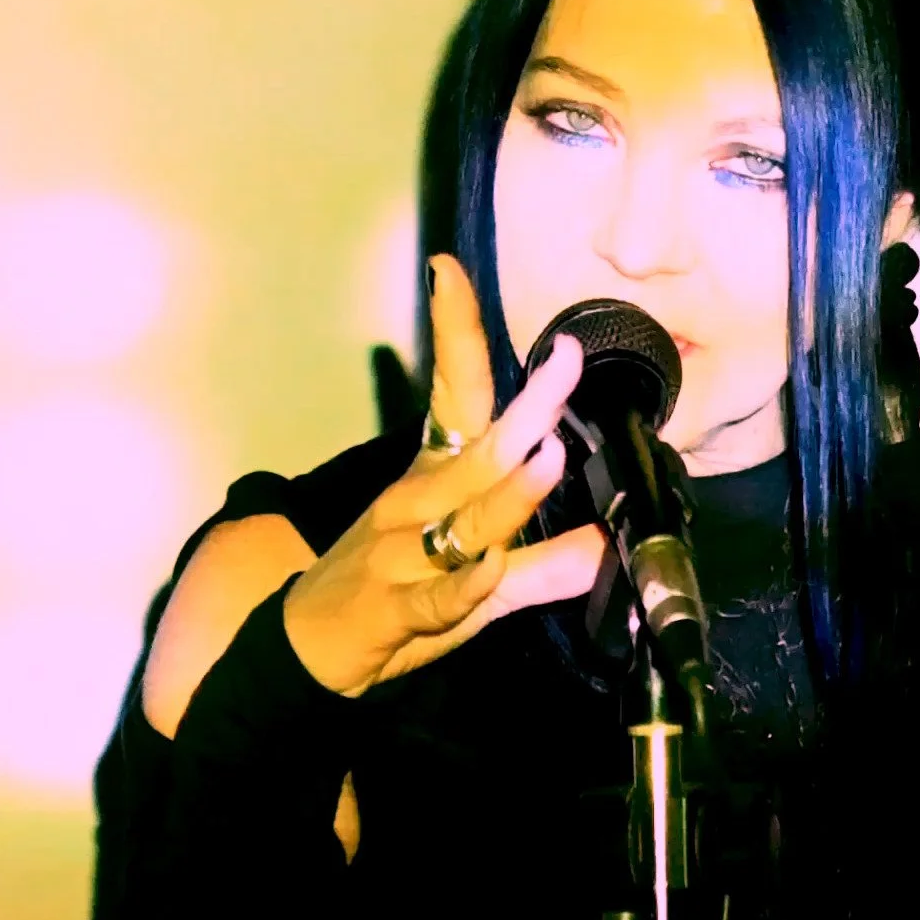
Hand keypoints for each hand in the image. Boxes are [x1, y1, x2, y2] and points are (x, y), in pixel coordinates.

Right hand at [283, 255, 605, 694]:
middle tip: (566, 358)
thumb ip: (542, 563)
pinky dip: (463, 582)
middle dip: (526, 407)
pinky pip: (438, 593)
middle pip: (475, 447)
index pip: (451, 394)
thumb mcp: (474, 577)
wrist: (309, 649)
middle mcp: (418, 503)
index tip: (448, 270)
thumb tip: (611, 545)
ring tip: (547, 456)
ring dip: (507, 490)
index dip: (455, 333)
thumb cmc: (396, 596)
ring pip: (462, 515)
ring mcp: (405, 555)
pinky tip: (487, 567)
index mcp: (434, 477)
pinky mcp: (398, 610)